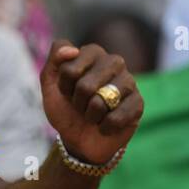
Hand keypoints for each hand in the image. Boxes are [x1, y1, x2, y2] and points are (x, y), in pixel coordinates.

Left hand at [39, 39, 141, 164]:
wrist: (79, 138)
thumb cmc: (65, 107)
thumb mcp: (49, 84)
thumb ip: (54, 60)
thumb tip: (72, 50)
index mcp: (92, 53)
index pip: (69, 66)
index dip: (63, 85)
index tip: (66, 90)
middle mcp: (114, 62)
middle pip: (85, 85)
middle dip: (76, 102)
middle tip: (80, 105)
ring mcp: (129, 82)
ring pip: (100, 101)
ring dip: (89, 115)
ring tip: (92, 114)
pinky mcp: (138, 103)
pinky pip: (115, 117)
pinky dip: (103, 127)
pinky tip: (104, 125)